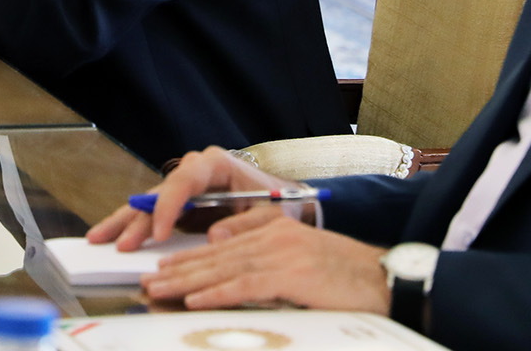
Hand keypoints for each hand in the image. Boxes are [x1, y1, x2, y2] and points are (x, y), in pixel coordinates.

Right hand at [88, 147, 288, 250]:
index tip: (161, 234)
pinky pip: (153, 215)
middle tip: (120, 243)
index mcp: (216, 164)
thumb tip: (215, 236)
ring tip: (99, 239)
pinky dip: (133, 227)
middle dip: (137, 219)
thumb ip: (248, 223)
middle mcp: (194, 171)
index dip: (169, 207)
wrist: (287, 204)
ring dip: (125, 223)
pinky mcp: (180, 205)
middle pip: (159, 193)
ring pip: (149, 203)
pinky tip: (111, 237)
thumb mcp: (272, 214)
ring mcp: (184, 187)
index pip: (184, 181)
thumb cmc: (282, 205)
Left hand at [142, 208, 389, 312]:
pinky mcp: (288, 275)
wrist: (382, 279)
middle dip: (179, 270)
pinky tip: (193, 300)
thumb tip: (219, 239)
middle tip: (149, 281)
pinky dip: (215, 293)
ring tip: (159, 291)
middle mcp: (272, 236)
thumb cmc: (344, 274)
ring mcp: (280, 254)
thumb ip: (261, 243)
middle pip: (216, 255)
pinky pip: (243, 285)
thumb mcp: (299, 253)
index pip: (222, 245)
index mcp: (273, 229)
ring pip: (222, 268)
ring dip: (187, 282)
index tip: (165, 270)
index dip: (191, 258)